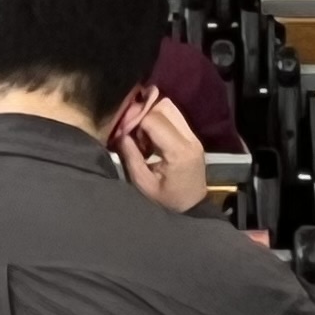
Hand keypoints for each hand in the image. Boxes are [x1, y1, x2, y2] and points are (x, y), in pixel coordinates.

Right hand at [109, 86, 209, 213]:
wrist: (192, 208)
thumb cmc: (167, 201)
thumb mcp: (144, 184)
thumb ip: (131, 156)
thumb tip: (120, 134)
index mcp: (178, 151)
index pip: (154, 119)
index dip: (134, 120)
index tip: (122, 130)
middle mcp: (190, 139)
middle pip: (164, 106)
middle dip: (143, 113)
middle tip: (131, 130)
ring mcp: (194, 136)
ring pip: (170, 108)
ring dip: (151, 114)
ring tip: (141, 134)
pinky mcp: (193, 137)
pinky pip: (174, 116)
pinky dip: (159, 120)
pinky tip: (150, 137)